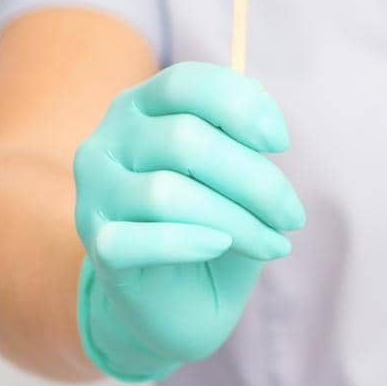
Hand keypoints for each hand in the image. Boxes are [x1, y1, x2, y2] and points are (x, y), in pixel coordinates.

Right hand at [72, 62, 303, 380]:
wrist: (179, 301)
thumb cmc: (214, 222)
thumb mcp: (236, 174)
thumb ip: (242, 137)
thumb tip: (264, 117)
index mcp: (140, 106)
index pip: (184, 83)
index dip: (240, 106)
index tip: (281, 143)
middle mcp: (106, 141)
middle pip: (184, 140)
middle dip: (255, 180)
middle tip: (292, 215)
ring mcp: (93, 193)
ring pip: (168, 193)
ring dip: (236, 221)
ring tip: (273, 244)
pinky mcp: (97, 243)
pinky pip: (140, 239)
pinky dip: (187, 243)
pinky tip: (220, 246)